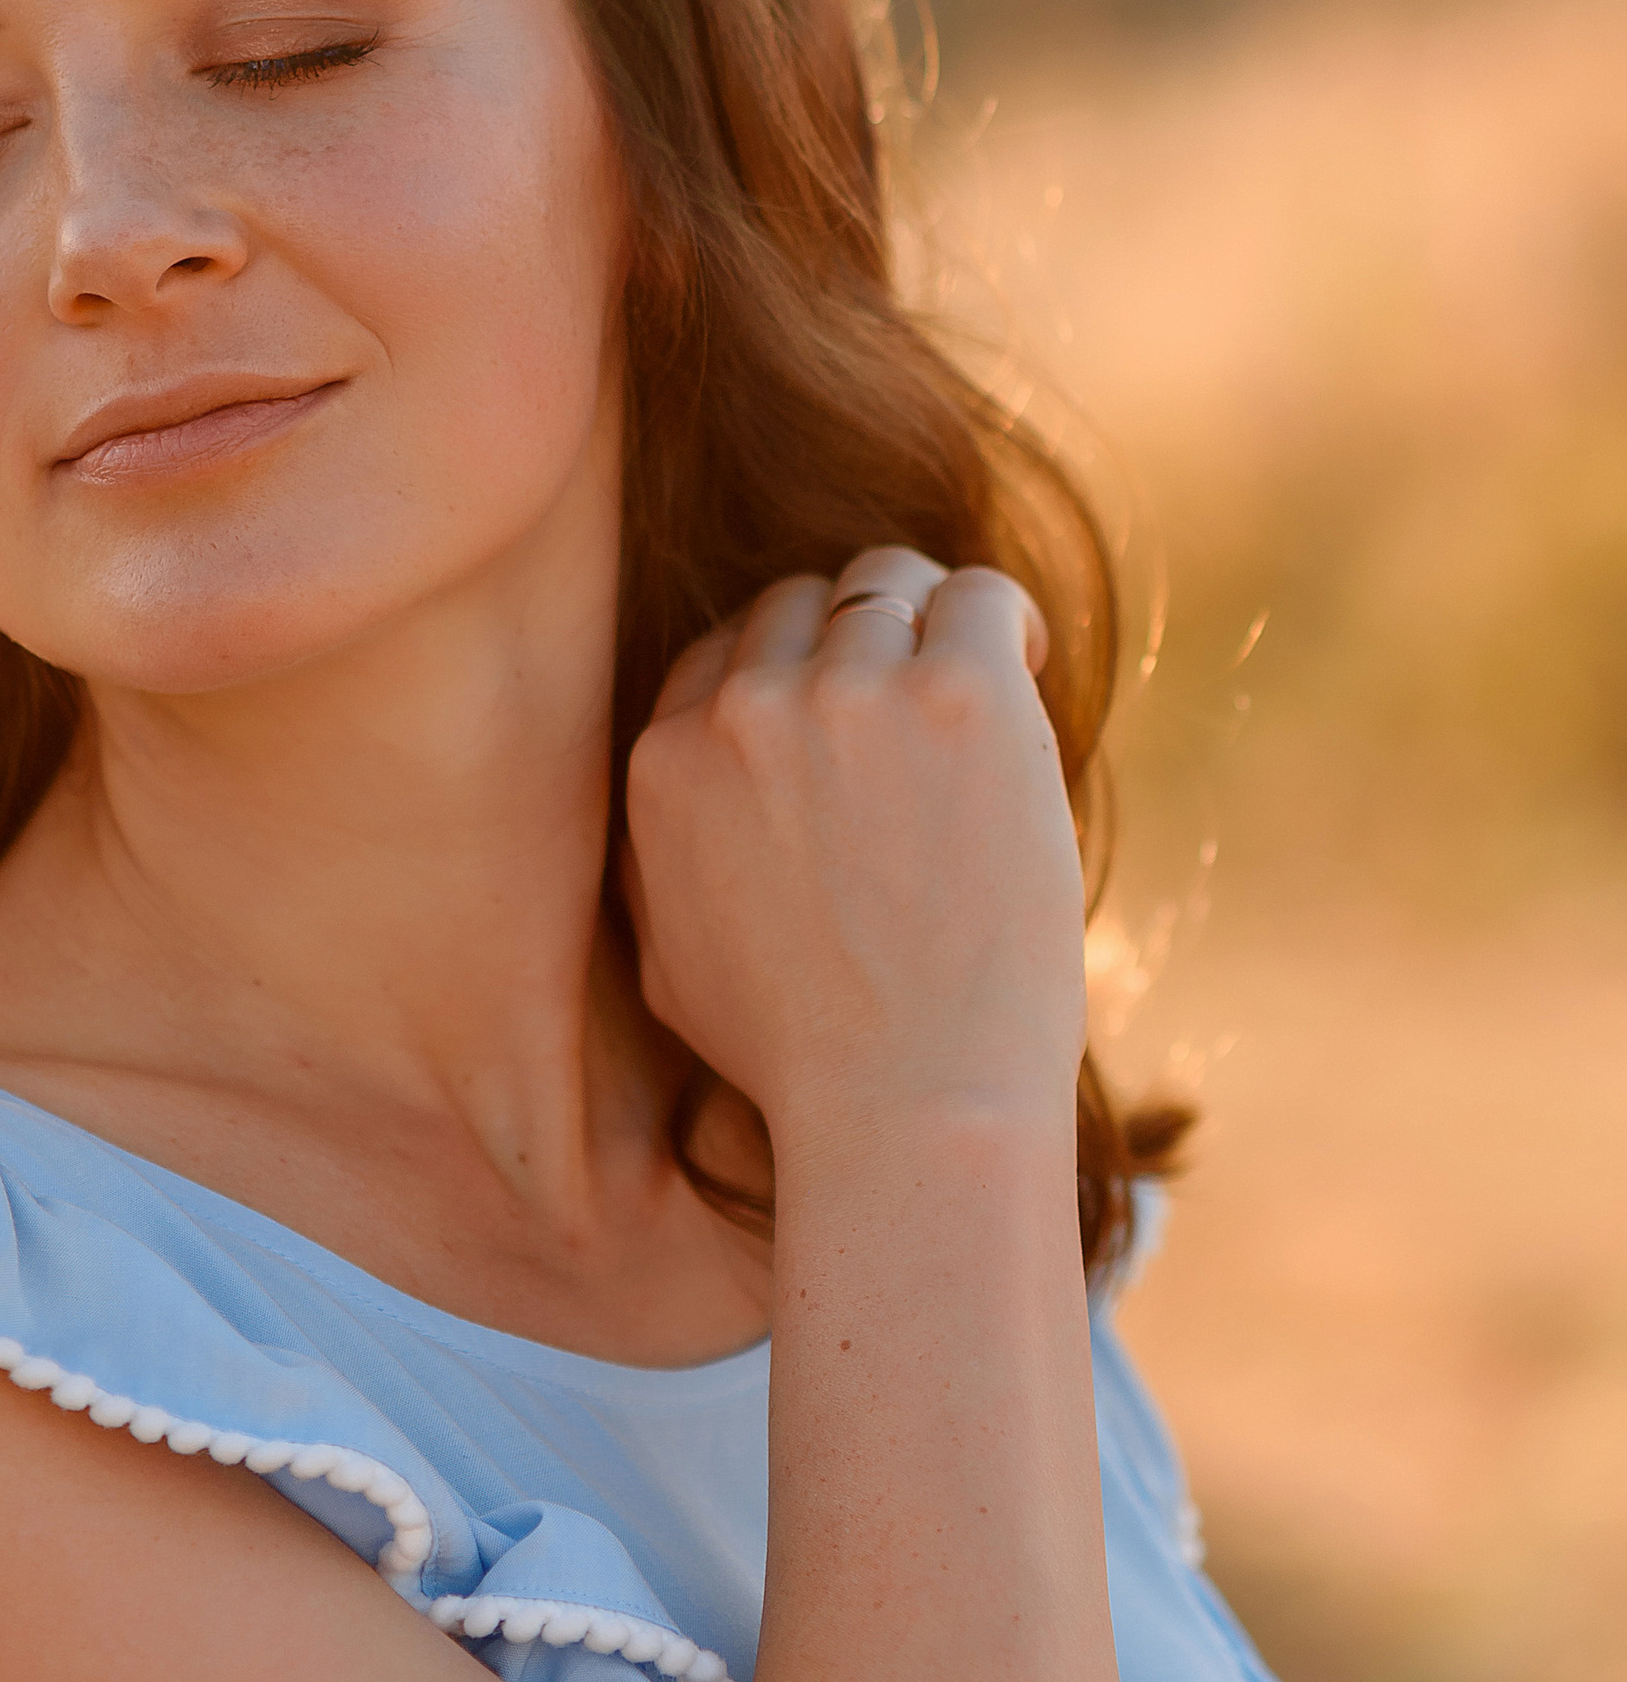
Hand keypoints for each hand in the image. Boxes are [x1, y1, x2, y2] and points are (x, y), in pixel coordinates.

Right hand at [622, 547, 1088, 1151]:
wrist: (912, 1100)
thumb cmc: (802, 1060)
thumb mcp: (670, 967)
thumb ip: (653, 868)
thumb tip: (670, 810)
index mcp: (665, 764)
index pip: (723, 653)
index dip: (791, 673)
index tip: (848, 715)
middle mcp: (743, 709)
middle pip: (800, 603)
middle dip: (857, 638)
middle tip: (922, 700)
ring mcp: (849, 692)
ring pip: (887, 581)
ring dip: (931, 620)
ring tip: (982, 682)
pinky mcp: (959, 693)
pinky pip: (979, 595)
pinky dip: (1005, 621)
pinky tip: (1028, 672)